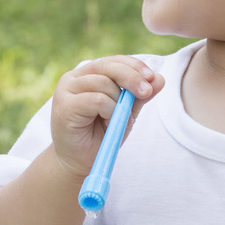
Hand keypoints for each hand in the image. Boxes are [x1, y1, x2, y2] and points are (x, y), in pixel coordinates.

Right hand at [46, 56, 160, 179]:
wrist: (78, 162)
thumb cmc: (100, 136)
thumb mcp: (125, 113)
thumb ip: (139, 96)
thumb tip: (160, 78)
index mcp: (88, 75)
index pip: (113, 61)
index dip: (134, 66)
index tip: (152, 78)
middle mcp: (74, 78)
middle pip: (107, 66)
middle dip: (132, 77)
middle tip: (147, 91)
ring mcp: (66, 90)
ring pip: (104, 83)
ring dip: (119, 103)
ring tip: (116, 121)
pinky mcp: (64, 105)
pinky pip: (97, 99)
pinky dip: (110, 111)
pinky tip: (109, 123)